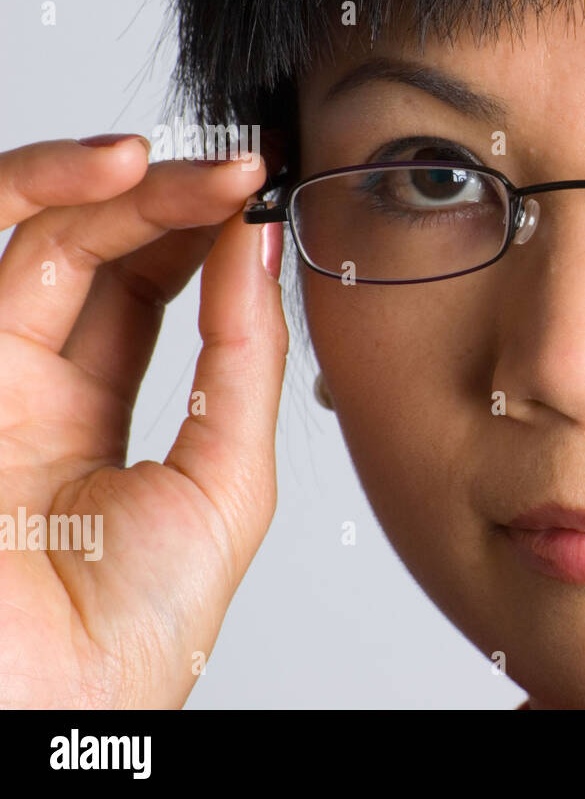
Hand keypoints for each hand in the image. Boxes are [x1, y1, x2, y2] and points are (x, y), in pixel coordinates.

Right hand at [0, 136, 286, 706]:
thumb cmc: (134, 628)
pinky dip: (48, 192)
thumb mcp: (226, 478)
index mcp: (93, 421)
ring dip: (126, 186)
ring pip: (46, 236)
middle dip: (177, 203)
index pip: (148, 295)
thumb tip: (262, 250)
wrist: (54, 699)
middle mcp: (28, 389)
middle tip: (248, 173)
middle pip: (101, 256)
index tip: (270, 197)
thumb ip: (241, 359)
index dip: (205, 240)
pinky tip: (122, 170)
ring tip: (206, 169)